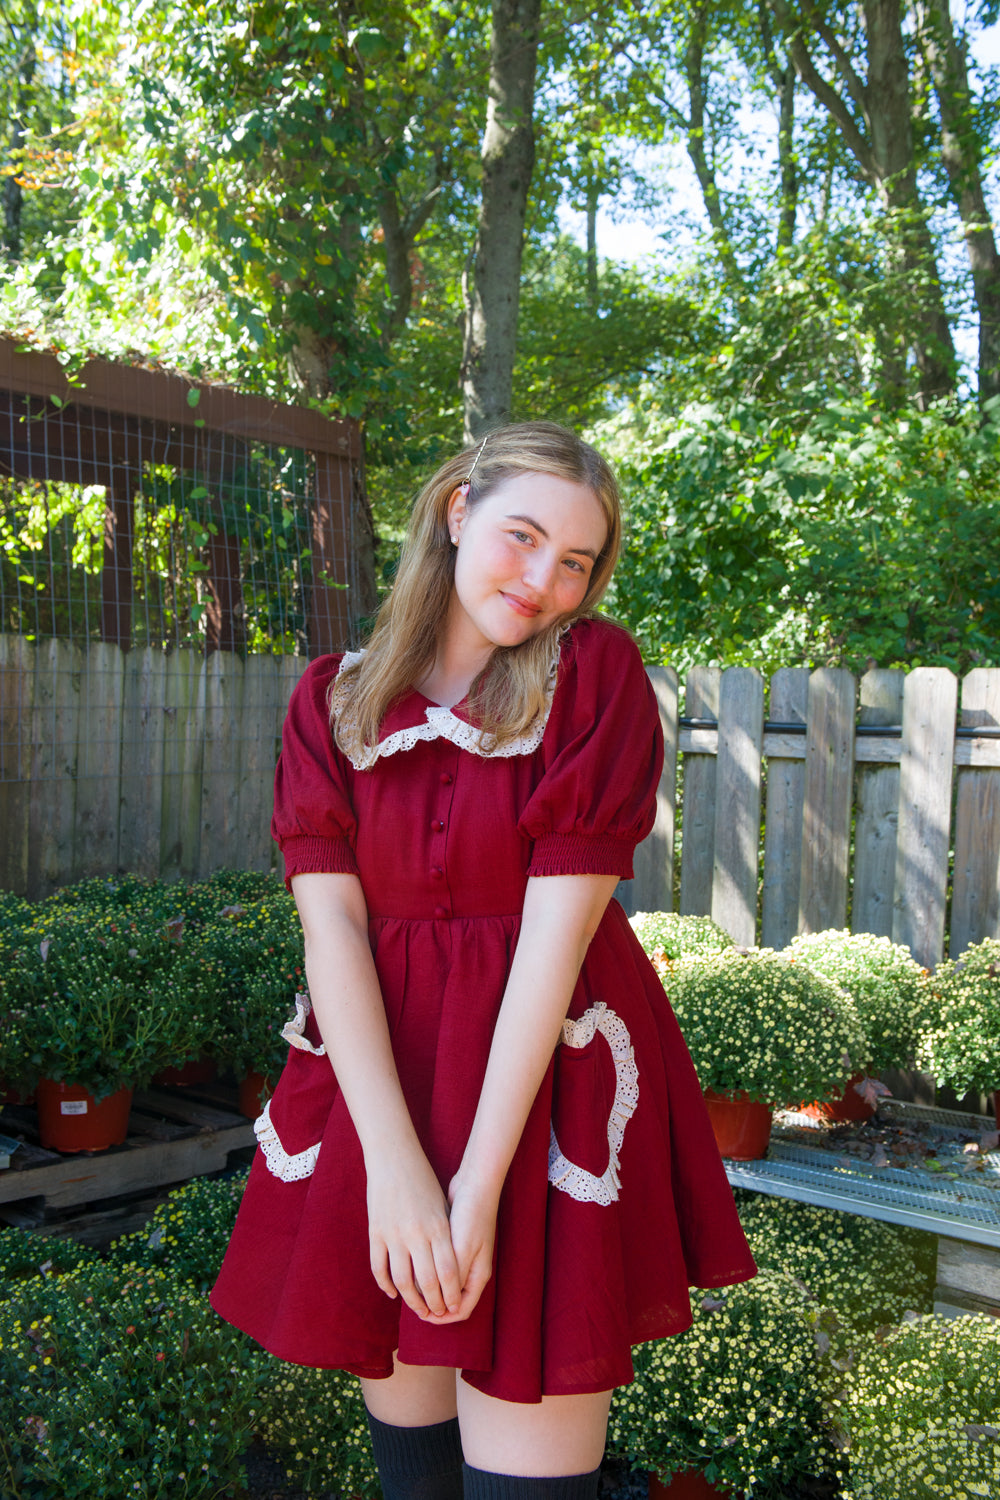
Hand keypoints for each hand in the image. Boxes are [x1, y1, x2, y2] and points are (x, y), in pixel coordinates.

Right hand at [365, 1146, 462, 1320]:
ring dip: (411, 1300)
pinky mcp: (376, 1232)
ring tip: (418, 1309)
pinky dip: (386, 1284)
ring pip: (402, 1279)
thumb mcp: (441, 1207)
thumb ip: (445, 1236)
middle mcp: (417, 1233)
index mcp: (438, 1226)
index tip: (454, 1307)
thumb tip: (449, 1268)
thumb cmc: (423, 1181)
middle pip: (427, 1281)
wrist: (393, 1158)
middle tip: (437, 1314)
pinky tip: (394, 1293)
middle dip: (434, 1303)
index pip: (449, 1272)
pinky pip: (379, 1267)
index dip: (452, 1294)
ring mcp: (394, 1234)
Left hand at [416, 1172, 496, 1325]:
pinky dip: (429, 1270)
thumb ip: (452, 1277)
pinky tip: (414, 1265)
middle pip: (452, 1299)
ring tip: (409, 1285)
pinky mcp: (454, 1242)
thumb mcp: (461, 1250)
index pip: (461, 1310)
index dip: (441, 1318)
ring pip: (445, 1283)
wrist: (475, 1183)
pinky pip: (440, 1265)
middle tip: (411, 1303)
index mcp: (478, 1275)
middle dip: (433, 1304)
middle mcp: (473, 1269)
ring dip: (429, 1288)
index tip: (421, 1314)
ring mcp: (465, 1255)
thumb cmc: (471, 1215)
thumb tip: (440, 1303)